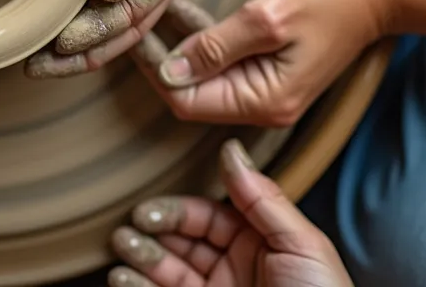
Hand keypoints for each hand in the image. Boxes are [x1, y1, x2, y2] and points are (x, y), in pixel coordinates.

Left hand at [25, 0, 222, 78]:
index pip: (138, 8)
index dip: (95, 36)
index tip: (51, 53)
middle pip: (134, 17)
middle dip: (88, 48)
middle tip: (35, 68)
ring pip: (125, 2)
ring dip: (88, 30)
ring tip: (41, 53)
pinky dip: (91, 0)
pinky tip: (62, 11)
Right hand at [109, 139, 351, 286]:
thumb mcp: (302, 246)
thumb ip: (263, 198)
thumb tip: (232, 151)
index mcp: (258, 244)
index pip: (206, 216)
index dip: (176, 210)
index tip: (149, 211)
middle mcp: (232, 268)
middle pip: (180, 240)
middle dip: (150, 230)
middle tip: (131, 230)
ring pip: (164, 269)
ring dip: (138, 256)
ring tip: (122, 248)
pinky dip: (134, 285)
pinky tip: (123, 277)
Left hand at [140, 0, 392, 125]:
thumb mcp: (267, 16)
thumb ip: (216, 47)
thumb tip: (170, 71)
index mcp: (264, 101)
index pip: (187, 101)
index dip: (154, 69)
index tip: (131, 33)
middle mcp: (262, 103)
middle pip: (190, 91)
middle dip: (158, 58)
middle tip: (131, 20)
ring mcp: (265, 85)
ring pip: (200, 73)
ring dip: (174, 44)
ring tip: (149, 10)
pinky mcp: (266, 64)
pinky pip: (218, 58)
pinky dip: (197, 37)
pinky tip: (178, 9)